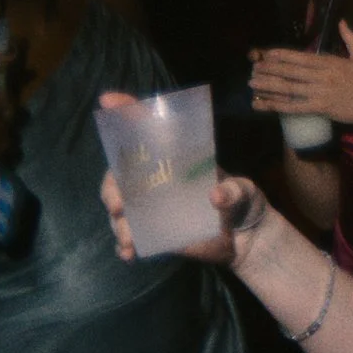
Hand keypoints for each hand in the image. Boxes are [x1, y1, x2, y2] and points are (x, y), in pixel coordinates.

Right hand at [99, 92, 267, 265]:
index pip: (148, 132)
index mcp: (177, 160)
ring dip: (118, 223)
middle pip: (120, 176)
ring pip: (119, 210)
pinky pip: (129, 239)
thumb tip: (214, 195)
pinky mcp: (153, 234)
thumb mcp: (244, 191)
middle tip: (119, 205)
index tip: (108, 99)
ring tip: (129, 238)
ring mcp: (152, 209)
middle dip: (112, 188)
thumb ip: (233, 191)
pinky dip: (124, 246)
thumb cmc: (243, 202)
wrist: (244, 238)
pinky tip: (129, 253)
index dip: (126, 113)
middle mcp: (157, 181)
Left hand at [250, 21, 352, 130]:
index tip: (267, 54)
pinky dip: (276, 106)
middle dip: (270, 69)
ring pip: (288, 88)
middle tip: (253, 68)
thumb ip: (350, 39)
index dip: (283, 55)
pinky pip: (293, 106)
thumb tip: (342, 21)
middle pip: (291, 71)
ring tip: (251, 83)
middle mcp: (323, 76)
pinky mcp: (319, 108)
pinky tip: (263, 104)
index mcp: (332, 62)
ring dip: (268, 85)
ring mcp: (320, 92)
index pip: (302, 57)